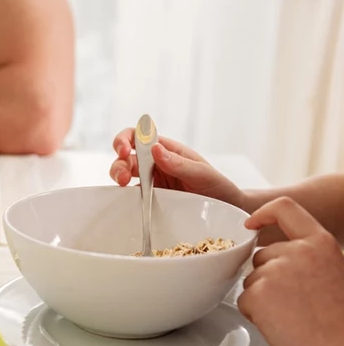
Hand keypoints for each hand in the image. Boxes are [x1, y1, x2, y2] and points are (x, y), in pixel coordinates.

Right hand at [109, 128, 244, 208]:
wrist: (227, 210)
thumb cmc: (218, 187)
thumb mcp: (202, 173)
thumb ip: (179, 163)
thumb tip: (154, 149)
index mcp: (166, 150)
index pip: (139, 136)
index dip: (125, 139)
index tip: (124, 150)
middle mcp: (155, 163)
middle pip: (126, 156)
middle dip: (119, 163)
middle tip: (124, 177)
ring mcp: (151, 182)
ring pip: (124, 174)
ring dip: (118, 176)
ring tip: (124, 185)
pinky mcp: (149, 200)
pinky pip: (131, 196)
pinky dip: (124, 197)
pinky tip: (127, 201)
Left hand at [239, 197, 343, 345]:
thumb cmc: (342, 323)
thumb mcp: (335, 273)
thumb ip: (311, 259)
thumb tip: (285, 256)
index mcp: (320, 243)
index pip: (285, 209)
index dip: (263, 214)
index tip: (251, 223)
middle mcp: (296, 252)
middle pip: (262, 256)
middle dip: (268, 278)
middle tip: (294, 303)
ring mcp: (274, 271)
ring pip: (251, 281)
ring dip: (262, 298)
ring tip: (292, 316)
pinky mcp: (257, 294)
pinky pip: (244, 301)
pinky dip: (256, 315)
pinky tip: (281, 325)